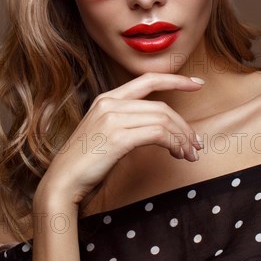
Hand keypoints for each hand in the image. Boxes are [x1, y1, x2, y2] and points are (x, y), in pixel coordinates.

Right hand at [36, 72, 203, 205]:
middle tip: (197, 144)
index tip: (198, 83)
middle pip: (162, 107)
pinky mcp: (117, 137)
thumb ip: (128, 121)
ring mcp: (112, 118)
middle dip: (185, 126)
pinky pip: (158, 134)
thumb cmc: (86, 161)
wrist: (63, 180)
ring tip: (190, 154)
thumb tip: (163, 128)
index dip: (176, 79)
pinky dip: (174, 144)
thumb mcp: (106, 132)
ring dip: (182, 139)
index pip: (148, 79)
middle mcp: (110, 103)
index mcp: (107, 98)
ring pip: (163, 121)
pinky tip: (178, 154)